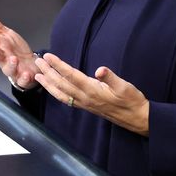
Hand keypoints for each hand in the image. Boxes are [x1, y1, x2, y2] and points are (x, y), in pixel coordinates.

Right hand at [0, 8, 40, 90]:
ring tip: (13, 59)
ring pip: (8, 69)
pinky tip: (26, 73)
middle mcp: (2, 59)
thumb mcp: (5, 34)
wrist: (30, 64)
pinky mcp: (23, 78)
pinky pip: (22, 80)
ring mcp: (12, 69)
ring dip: (10, 64)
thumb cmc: (15, 49)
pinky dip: (24, 78)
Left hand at [34, 53, 149, 135]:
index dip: (58, 65)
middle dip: (48, 72)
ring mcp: (85, 104)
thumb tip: (100, 69)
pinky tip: (53, 89)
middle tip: (37, 61)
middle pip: (62, 84)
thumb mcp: (125, 87)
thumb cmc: (132, 101)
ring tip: (38, 76)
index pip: (71, 75)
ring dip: (48, 84)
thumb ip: (111, 78)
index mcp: (92, 91)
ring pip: (61, 94)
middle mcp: (85, 98)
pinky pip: (66, 100)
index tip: (48, 56)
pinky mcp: (86, 107)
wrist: (137, 118)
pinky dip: (56, 93)